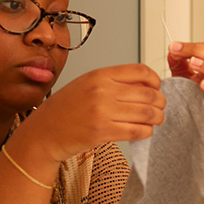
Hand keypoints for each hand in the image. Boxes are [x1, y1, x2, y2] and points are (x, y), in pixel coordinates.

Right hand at [21, 64, 164, 161]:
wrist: (43, 133)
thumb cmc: (65, 110)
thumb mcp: (86, 85)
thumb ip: (114, 82)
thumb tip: (146, 86)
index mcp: (100, 75)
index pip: (141, 71)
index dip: (155, 81)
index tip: (157, 88)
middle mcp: (102, 90)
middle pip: (149, 94)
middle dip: (161, 103)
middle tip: (160, 109)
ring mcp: (102, 111)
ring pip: (147, 114)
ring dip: (157, 118)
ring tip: (155, 121)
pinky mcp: (103, 132)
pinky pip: (137, 131)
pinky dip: (147, 132)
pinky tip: (144, 131)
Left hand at [167, 41, 203, 114]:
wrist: (181, 113)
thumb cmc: (184, 94)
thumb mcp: (178, 73)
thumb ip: (176, 59)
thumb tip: (175, 48)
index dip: (196, 46)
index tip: (176, 47)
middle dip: (202, 54)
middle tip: (185, 55)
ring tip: (194, 66)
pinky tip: (202, 85)